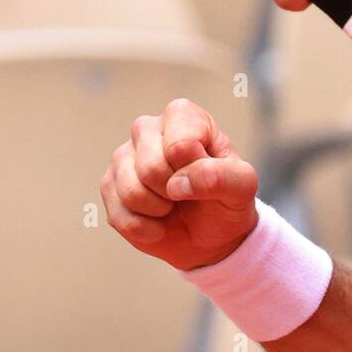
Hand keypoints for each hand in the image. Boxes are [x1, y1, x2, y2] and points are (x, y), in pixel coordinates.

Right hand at [100, 98, 257, 270]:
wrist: (210, 235)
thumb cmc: (227, 199)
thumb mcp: (243, 187)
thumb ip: (223, 177)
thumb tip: (179, 183)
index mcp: (183, 116)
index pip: (180, 145)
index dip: (195, 171)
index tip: (207, 174)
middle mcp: (148, 128)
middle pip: (151, 168)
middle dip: (175, 193)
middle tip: (188, 193)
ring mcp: (124, 156)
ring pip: (132, 192)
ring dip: (160, 211)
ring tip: (173, 205)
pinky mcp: (109, 186)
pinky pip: (120, 216)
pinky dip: (145, 229)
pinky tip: (158, 222)